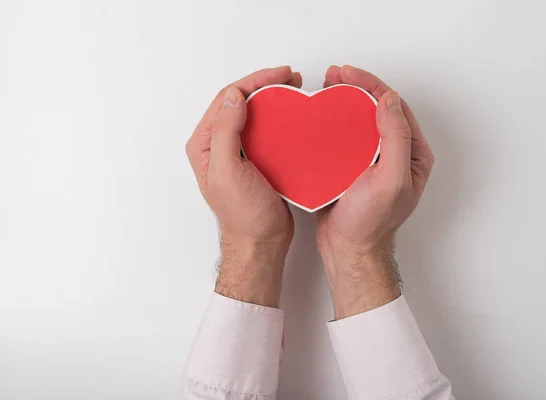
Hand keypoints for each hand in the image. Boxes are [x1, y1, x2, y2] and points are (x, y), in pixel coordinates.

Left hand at [186, 66, 302, 306]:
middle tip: (292, 78)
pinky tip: (295, 114)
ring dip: (274, 98)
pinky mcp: (256, 159)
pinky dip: (280, 117)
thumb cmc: (244, 215)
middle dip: (265, 84)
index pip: (227, 99)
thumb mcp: (227, 172)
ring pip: (255, 113)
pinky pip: (267, 129)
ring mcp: (238, 151)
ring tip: (296, 89)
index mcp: (205, 144)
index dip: (253, 81)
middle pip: (240, 101)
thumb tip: (234, 96)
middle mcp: (218, 144)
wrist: (261, 242)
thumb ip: (225, 132)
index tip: (279, 74)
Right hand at [317, 65, 434, 318]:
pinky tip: (320, 114)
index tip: (349, 74)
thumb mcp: (390, 181)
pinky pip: (345, 135)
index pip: (394, 106)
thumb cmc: (370, 223)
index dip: (372, 84)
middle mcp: (395, 153)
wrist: (348, 249)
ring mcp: (373, 159)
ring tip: (325, 86)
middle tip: (334, 74)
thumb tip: (389, 100)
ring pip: (360, 119)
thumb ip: (395, 139)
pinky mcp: (353, 166)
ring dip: (343, 100)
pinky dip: (333, 120)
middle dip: (356, 86)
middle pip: (377, 108)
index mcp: (412, 153)